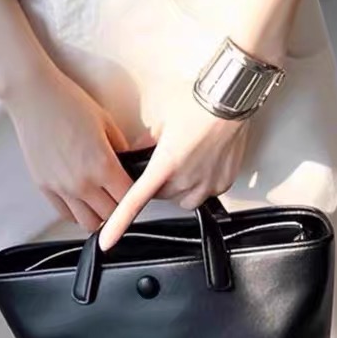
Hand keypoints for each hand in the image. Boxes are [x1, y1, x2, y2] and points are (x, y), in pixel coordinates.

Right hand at [0, 61, 133, 232]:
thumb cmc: (68, 102)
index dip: (137, 195)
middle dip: (119, 206)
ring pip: (88, 222)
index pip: (129, 199)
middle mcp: (82, 182)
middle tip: (120, 193)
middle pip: (111, 215)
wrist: (34, 96)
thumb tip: (130, 164)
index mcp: (103, 165)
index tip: (137, 190)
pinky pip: (65, 214)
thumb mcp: (106, 121)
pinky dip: (77, 211)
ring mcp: (61, 188)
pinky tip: (82, 198)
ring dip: (99, 214)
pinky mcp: (44, 187)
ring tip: (102, 198)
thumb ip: (121, 148)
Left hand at [98, 83, 251, 250]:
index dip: (118, 223)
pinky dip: (201, 182)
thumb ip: (145, 142)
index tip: (107, 240)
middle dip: (159, 182)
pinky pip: (206, 192)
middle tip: (167, 159)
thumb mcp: (161, 120)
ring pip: (183, 198)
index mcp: (165, 163)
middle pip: (161, 195)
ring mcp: (207, 183)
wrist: (229, 98)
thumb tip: (134, 153)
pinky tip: (204, 160)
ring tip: (187, 160)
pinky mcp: (224, 183)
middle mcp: (186, 178)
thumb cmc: (197, 102)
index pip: (136, 200)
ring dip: (179, 186)